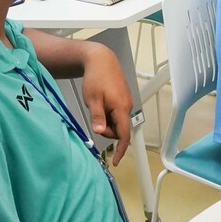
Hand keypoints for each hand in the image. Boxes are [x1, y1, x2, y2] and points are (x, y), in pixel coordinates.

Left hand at [81, 45, 132, 164]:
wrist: (101, 60)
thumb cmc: (96, 78)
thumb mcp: (92, 99)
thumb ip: (97, 117)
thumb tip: (99, 132)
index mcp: (121, 108)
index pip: (124, 134)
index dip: (121, 149)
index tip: (115, 161)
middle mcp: (127, 106)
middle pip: (119, 129)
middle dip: (107, 130)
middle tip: (94, 118)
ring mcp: (126, 101)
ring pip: (117, 121)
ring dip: (107, 121)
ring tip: (96, 107)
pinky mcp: (123, 98)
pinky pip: (117, 113)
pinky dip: (109, 115)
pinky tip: (101, 104)